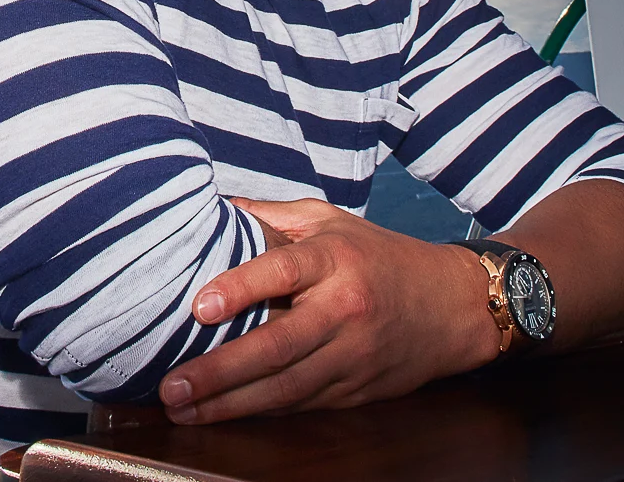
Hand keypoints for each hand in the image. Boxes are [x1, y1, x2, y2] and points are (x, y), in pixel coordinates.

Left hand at [157, 197, 494, 424]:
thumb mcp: (330, 221)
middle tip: (172, 386)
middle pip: (277, 345)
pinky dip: (260, 412)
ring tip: (183, 409)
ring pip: (285, 387)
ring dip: (230, 404)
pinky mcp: (356, 390)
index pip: (283, 271)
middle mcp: (345, 308)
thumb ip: (270, 217)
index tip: (199, 307)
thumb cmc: (379, 256)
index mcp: (336, 258)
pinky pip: (301, 404)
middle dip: (220, 371)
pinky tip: (223, 414)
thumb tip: (210, 208)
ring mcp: (352, 355)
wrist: (452, 305)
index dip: (240, 288)